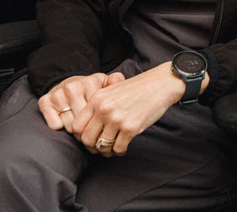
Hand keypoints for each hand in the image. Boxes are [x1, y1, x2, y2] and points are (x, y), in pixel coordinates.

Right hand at [38, 72, 124, 133]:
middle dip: (88, 127)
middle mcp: (73, 87)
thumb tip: (115, 79)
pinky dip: (60, 126)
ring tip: (79, 122)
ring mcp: (58, 94)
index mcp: (90, 82)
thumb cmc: (91, 89)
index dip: (100, 120)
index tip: (101, 121)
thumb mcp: (105, 84)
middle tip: (90, 124)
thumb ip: (115, 81)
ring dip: (74, 129)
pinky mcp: (44, 101)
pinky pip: (55, 125)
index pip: (98, 112)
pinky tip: (65, 119)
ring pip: (69, 126)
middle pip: (84, 121)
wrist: (68, 84)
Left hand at [70, 62, 193, 156]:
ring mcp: (117, 119)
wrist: (160, 84)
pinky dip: (119, 151)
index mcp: (96, 99)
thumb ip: (98, 105)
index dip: (81, 137)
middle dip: (92, 147)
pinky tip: (123, 147)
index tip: (89, 139)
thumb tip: (87, 127)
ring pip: (102, 146)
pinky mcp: (131, 127)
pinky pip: (118, 148)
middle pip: (87, 139)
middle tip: (100, 148)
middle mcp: (103, 110)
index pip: (77, 126)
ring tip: (112, 149)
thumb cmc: (137, 88)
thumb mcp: (112, 90)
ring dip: (107, 151)